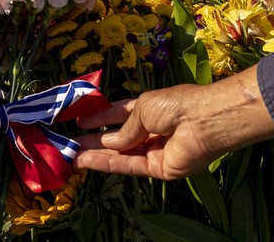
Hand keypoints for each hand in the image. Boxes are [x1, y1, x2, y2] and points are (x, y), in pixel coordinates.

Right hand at [73, 66, 273, 179]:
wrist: (203, 121)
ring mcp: (153, 150)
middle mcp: (150, 130)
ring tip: (71, 154)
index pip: (119, 115)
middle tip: (70, 143)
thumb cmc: (175, 105)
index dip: (100, 118)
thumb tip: (108, 142)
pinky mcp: (158, 168)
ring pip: (120, 154)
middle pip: (117, 138)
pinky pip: (128, 166)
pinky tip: (87, 160)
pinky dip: (107, 163)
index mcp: (148, 109)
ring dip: (96, 154)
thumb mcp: (143, 109)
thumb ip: (124, 129)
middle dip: (94, 140)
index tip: (80, 121)